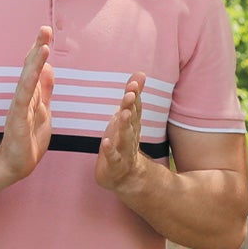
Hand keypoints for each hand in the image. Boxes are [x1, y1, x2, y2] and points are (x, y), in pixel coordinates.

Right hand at [0, 29, 53, 185]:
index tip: (46, 32)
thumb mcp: (43, 110)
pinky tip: (38, 72)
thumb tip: (48, 67)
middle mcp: (23, 97)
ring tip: (43, 45)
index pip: (35, 68)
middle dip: (37, 48)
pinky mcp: (18, 119)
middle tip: (45, 28)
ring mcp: (19, 107)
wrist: (16, 164)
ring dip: (34, 62)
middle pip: (30, 68)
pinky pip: (23, 98)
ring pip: (27, 80)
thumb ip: (44, 90)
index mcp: (30, 94)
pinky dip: (30, 83)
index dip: (40, 49)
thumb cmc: (29, 139)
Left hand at [95, 74, 152, 196]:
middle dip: (131, 106)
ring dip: (125, 125)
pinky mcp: (115, 164)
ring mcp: (124, 151)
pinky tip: (106, 142)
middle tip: (131, 93)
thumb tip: (141, 73)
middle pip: (132, 119)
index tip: (135, 81)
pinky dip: (110, 150)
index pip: (135, 107)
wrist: (125, 176)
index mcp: (132, 124)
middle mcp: (130, 135)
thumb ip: (133, 96)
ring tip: (123, 114)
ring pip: (126, 137)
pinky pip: (113, 157)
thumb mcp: (127, 118)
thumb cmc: (122, 142)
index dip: (135, 94)